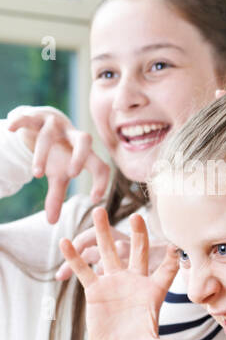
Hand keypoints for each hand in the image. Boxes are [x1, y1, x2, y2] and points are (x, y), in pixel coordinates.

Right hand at [6, 105, 111, 221]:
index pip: (101, 166)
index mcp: (85, 153)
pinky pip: (28, 118)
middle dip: (79, 156)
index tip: (95, 199)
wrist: (45, 125)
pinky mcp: (37, 117)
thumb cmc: (57, 155)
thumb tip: (51, 222)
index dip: (101, 182)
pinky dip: (19, 122)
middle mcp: (74, 136)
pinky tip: (10, 128)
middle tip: (71, 175)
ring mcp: (56, 125)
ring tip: (36, 175)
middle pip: (85, 141)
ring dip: (42, 155)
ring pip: (49, 136)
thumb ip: (56, 195)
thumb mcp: (57, 175)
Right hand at [55, 221, 171, 279]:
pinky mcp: (95, 290)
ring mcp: (115, 283)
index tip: (174, 244)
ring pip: (109, 253)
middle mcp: (135, 282)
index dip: (170, 259)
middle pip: (138, 253)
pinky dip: (74, 258)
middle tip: (137, 216)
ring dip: (104, 233)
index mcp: (154, 293)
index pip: (166, 272)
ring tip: (99, 211)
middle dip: (138, 235)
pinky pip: (84, 271)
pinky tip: (65, 242)